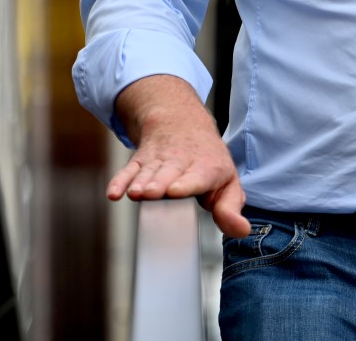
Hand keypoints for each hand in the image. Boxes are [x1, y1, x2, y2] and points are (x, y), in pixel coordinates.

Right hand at [106, 75, 250, 237]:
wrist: (184, 125)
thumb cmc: (209, 162)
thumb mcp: (228, 183)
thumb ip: (230, 209)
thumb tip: (241, 231)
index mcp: (208, 168)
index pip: (198, 176)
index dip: (187, 183)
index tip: (175, 191)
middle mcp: (182, 161)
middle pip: (169, 172)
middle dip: (159, 183)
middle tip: (151, 193)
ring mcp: (159, 160)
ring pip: (148, 171)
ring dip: (140, 182)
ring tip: (135, 193)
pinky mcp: (141, 160)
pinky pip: (129, 170)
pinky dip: (120, 181)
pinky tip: (114, 193)